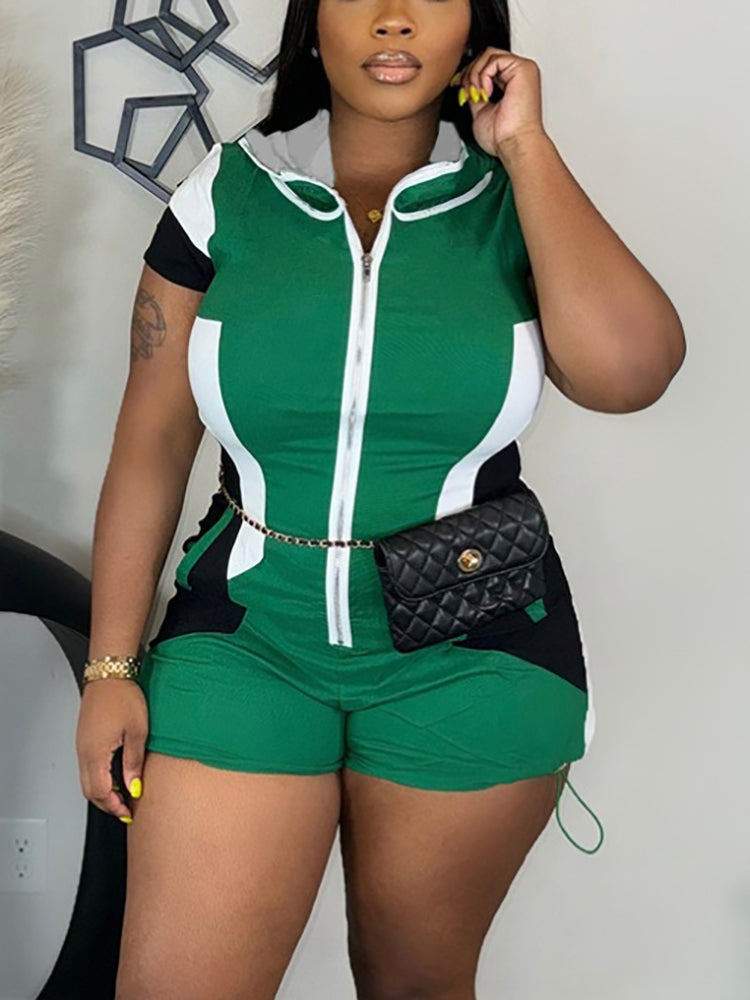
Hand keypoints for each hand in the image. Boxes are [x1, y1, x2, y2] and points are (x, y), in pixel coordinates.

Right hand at [76, 678, 147, 823]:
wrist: (109, 674)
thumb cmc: (123, 697)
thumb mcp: (137, 732)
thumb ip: (134, 762)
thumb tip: (134, 786)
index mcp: (96, 753)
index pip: (101, 792)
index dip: (115, 806)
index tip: (128, 812)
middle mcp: (84, 752)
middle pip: (90, 791)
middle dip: (108, 804)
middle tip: (125, 808)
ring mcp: (82, 746)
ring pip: (87, 781)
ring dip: (103, 792)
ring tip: (123, 794)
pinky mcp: (84, 739)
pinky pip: (87, 767)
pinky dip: (99, 778)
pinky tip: (114, 776)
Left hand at [451, 48, 547, 165]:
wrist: (514, 145)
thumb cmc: (503, 138)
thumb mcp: (480, 111)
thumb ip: (475, 93)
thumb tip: (465, 83)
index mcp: (512, 84)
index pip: (487, 66)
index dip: (469, 74)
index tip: (459, 87)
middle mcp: (519, 75)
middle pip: (487, 57)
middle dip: (469, 74)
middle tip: (466, 94)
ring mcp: (523, 70)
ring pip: (488, 55)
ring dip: (474, 75)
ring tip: (476, 96)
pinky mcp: (523, 68)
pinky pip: (493, 59)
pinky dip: (483, 75)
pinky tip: (485, 94)